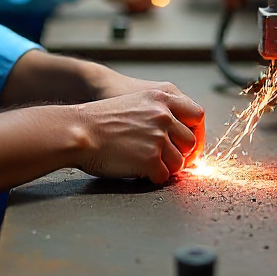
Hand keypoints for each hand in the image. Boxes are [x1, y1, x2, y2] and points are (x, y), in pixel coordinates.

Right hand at [89, 68, 205, 168]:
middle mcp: (163, 115)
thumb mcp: (135, 102)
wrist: (78, 130)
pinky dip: (153, 177)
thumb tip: (178, 134)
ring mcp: (158, 137)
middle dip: (182, 155)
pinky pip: (163, 176)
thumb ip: (158, 112)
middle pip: (191, 142)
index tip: (190, 145)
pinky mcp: (151, 158)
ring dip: (166, 167)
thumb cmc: (100, 119)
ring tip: (148, 164)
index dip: (195, 133)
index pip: (197, 115)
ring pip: (179, 162)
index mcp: (161, 98)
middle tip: (168, 160)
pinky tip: (139, 170)